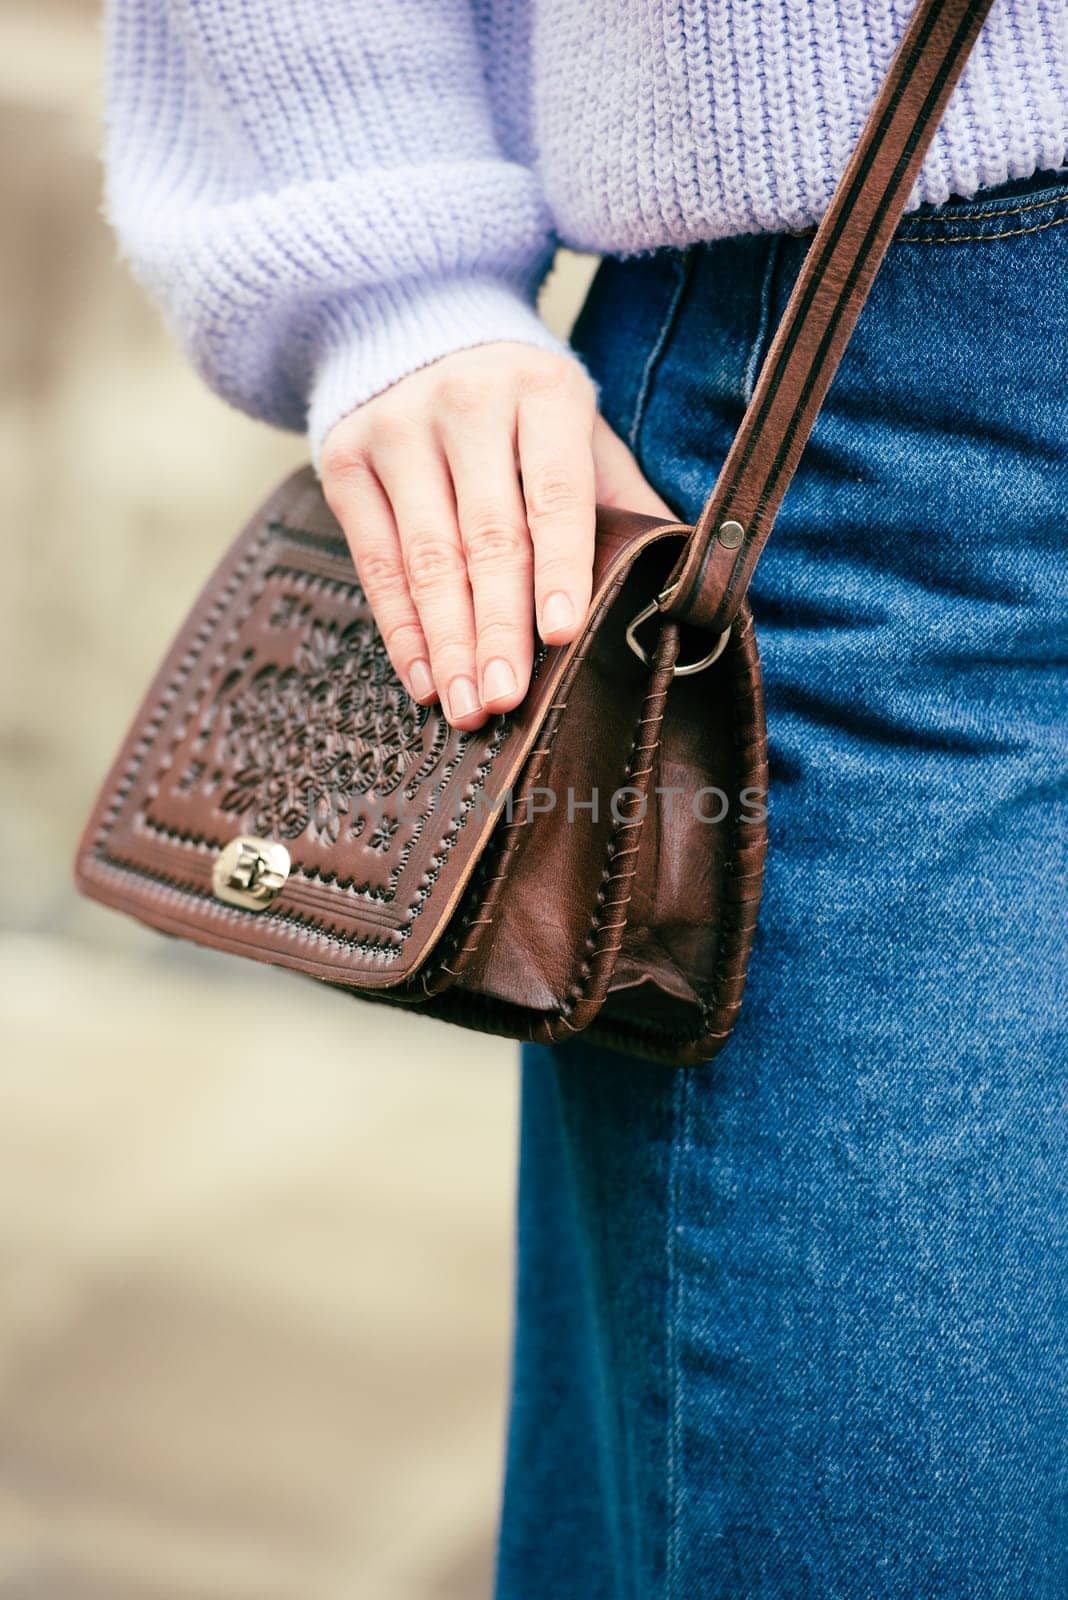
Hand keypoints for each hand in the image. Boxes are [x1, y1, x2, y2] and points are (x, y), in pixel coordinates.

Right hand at [321, 342, 674, 729]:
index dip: (560, 567)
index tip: (564, 636)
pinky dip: (401, 628)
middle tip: (505, 698)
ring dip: (449, 642)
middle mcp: (465, 401)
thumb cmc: (521, 411)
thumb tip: (677, 587)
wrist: (418, 331)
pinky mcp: (345, 456)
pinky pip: (374, 560)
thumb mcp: (580, 434)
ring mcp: (397, 427)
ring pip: (427, 555)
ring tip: (467, 705)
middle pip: (487, 536)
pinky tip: (425, 678)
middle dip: (498, 627)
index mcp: (542, 392)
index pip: (555, 493)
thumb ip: (622, 504)